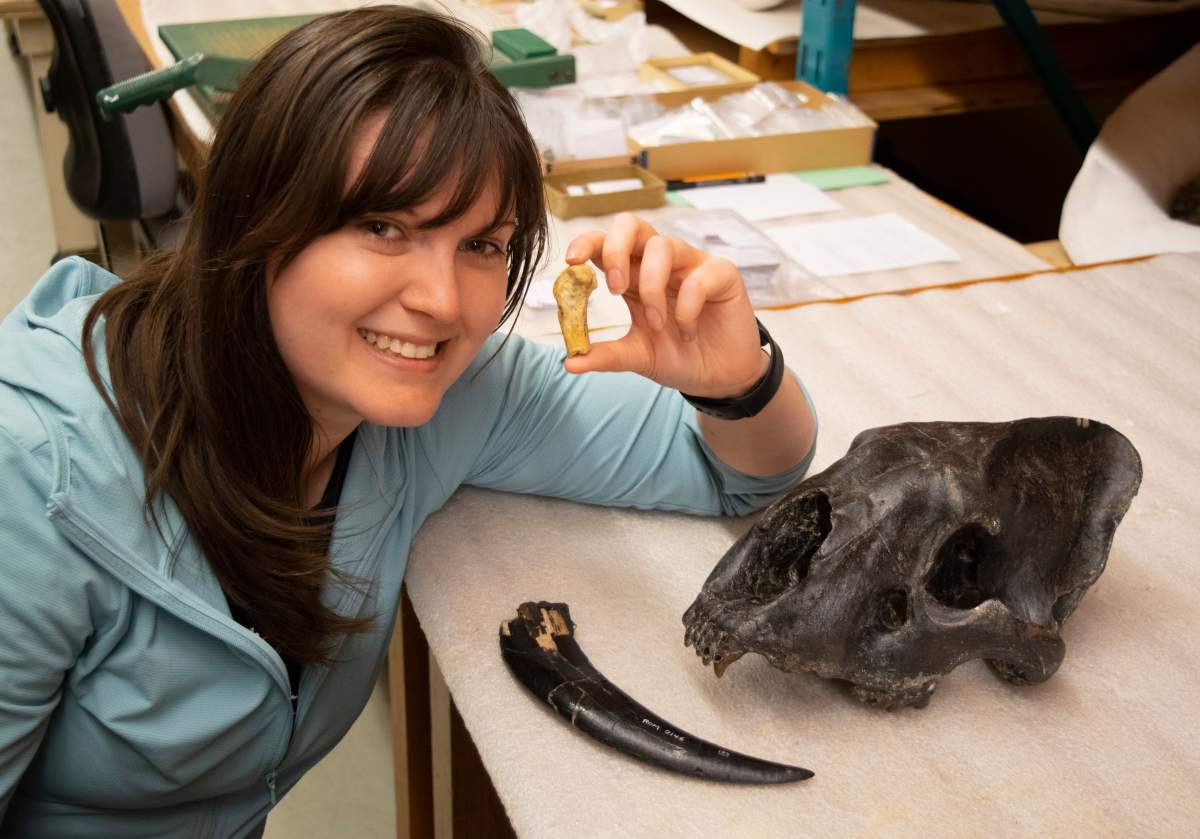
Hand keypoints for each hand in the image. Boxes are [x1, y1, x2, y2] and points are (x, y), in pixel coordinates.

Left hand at [562, 213, 766, 398]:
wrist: (718, 377)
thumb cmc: (678, 356)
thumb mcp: (637, 357)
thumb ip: (606, 356)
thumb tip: (570, 362)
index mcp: (634, 275)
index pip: (606, 244)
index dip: (588, 243)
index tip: (571, 261)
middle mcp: (660, 263)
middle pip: (632, 225)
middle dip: (616, 248)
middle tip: (614, 288)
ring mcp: (691, 265)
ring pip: (664, 245)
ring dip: (652, 287)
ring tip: (657, 324)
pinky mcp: (722, 275)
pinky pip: (699, 277)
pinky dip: (688, 307)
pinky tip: (689, 332)